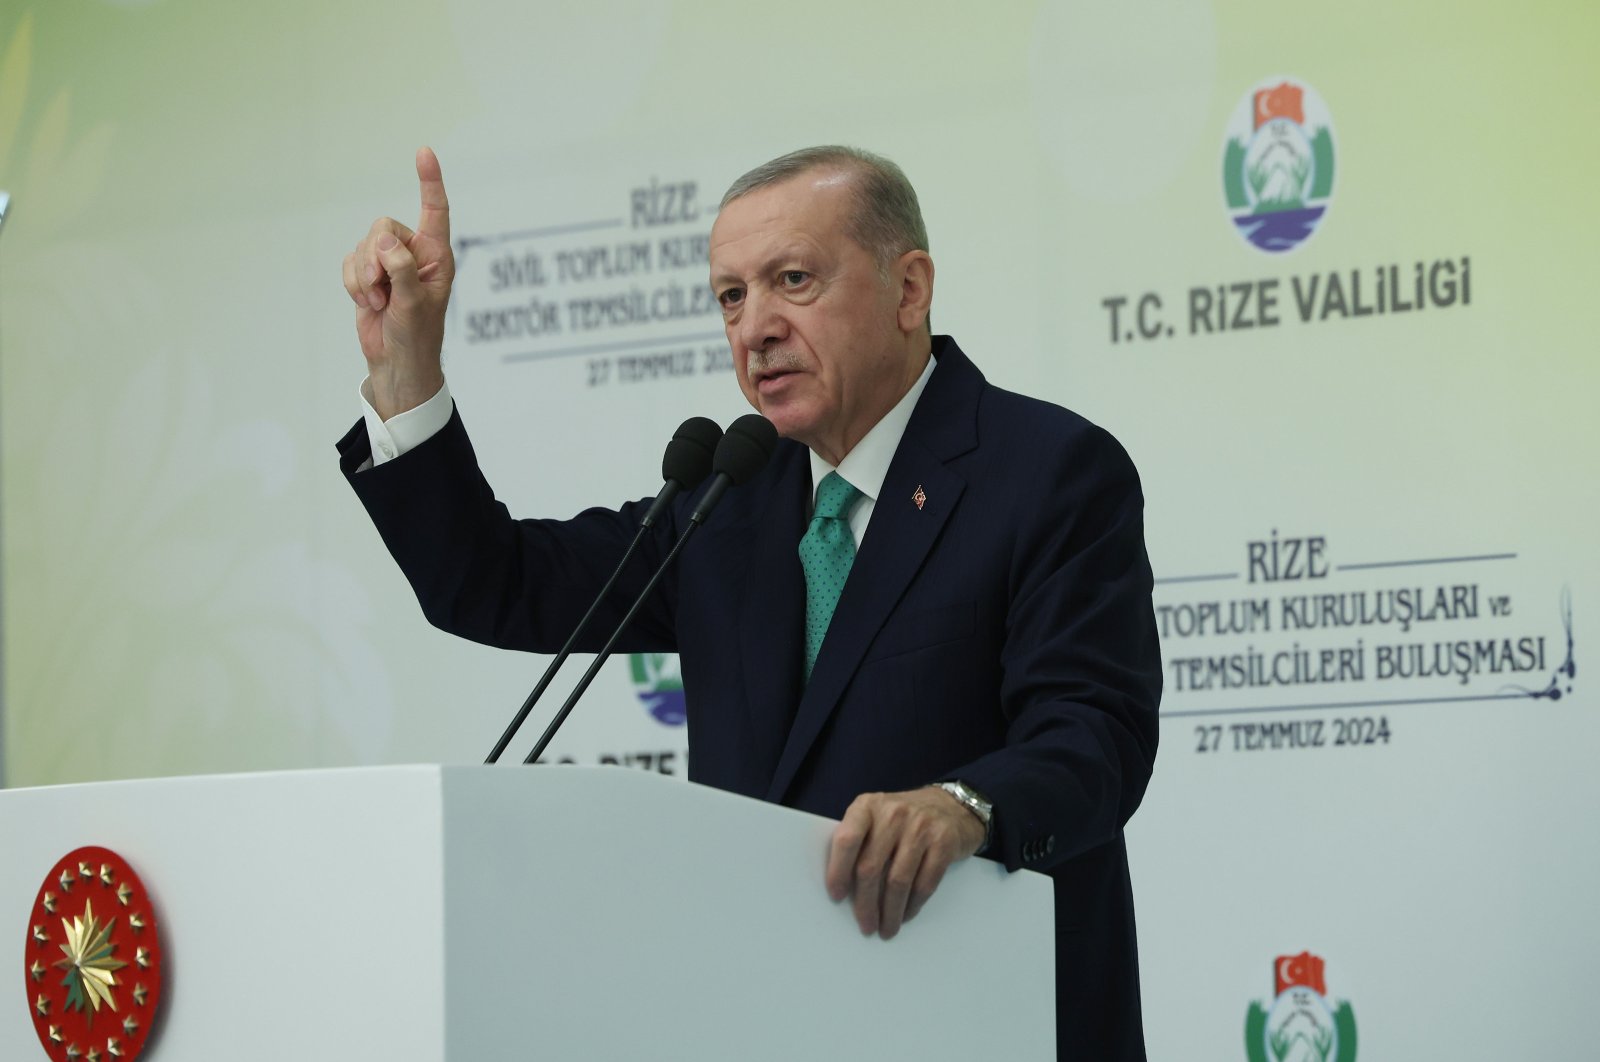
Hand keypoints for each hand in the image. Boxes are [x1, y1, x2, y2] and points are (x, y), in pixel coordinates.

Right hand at [341, 147, 453, 419]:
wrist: (397, 362)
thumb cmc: (417, 336)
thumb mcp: (414, 304)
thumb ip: (401, 269)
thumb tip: (385, 242)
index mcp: (436, 256)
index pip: (435, 211)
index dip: (429, 181)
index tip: (424, 152)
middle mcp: (413, 254)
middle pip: (383, 227)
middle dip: (375, 258)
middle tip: (382, 289)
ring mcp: (389, 264)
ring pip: (363, 246)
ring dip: (363, 278)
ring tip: (378, 303)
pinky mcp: (368, 275)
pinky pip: (349, 262)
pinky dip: (353, 285)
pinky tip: (368, 305)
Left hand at [825, 787, 986, 939]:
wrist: (952, 806)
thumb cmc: (903, 819)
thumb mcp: (876, 817)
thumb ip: (858, 841)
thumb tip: (843, 887)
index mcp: (867, 806)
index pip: (847, 840)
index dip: (838, 872)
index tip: (836, 897)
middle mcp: (893, 814)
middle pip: (871, 867)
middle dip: (866, 904)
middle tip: (866, 925)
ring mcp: (920, 827)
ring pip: (898, 881)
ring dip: (891, 912)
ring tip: (886, 928)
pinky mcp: (944, 843)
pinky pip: (924, 883)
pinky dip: (913, 905)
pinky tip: (906, 915)